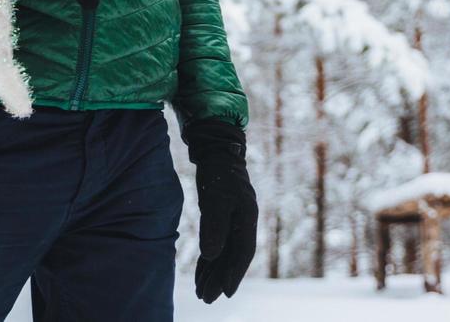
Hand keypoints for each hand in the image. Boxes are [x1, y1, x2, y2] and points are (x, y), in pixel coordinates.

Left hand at [183, 117, 257, 302]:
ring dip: (213, 272)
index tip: (225, 293)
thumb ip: (214, 227)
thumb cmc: (218, 171)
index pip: (242, 252)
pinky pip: (217, 242)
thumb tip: (212, 255)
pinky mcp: (222, 215)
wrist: (217, 149)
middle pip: (232, 256)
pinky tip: (201, 272)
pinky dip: (209, 258)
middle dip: (220, 278)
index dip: (234, 273)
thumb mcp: (215, 198)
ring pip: (224, 251)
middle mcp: (244, 221)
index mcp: (248, 217)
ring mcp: (234, 218)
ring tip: (202, 292)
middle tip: (207, 299)